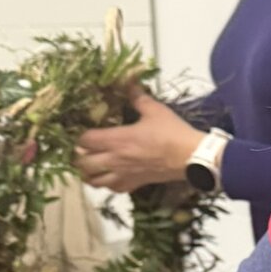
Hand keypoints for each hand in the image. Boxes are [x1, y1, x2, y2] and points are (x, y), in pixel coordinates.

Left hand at [76, 84, 204, 192]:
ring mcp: (124, 175)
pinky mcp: (135, 185)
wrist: (191, 157)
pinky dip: (107, 184)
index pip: (85, 141)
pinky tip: (110, 177)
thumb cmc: (172, 133)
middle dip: (79, 157)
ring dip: (89, 174)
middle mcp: (116, 159)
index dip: (80, 136)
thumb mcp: (155, 110)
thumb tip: (129, 81)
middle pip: (83, 163)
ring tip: (91, 166)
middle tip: (83, 150)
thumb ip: (137, 97)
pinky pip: (113, 190)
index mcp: (117, 139)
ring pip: (94, 181)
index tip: (84, 132)